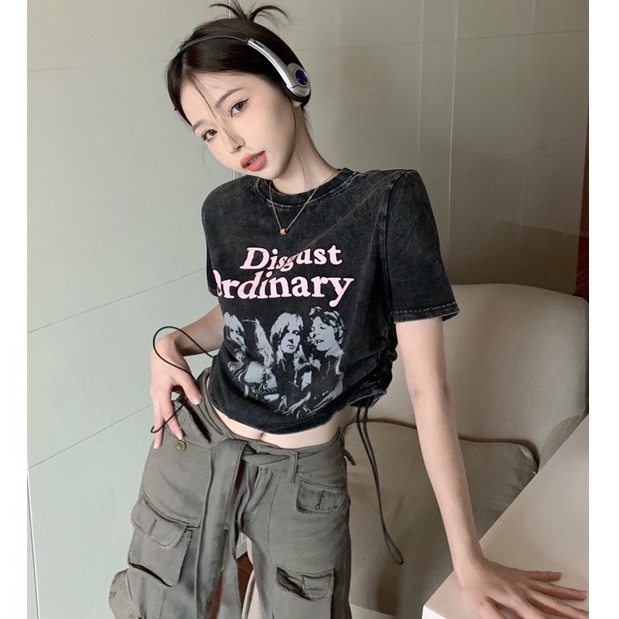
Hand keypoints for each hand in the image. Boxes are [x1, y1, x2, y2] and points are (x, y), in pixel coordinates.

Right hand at [149, 335, 201, 448]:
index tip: (180, 435)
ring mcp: (156, 393)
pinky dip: (163, 414)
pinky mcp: (158, 390)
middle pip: (157, 417)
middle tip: (157, 445)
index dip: (174, 425)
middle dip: (158, 432)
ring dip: (160, 424)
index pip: (168, 413)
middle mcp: (156, 395)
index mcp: (161, 392)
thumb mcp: (183, 374)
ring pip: (157, 412)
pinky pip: (160, 405)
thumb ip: (190, 388)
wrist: (162, 349)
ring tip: (160, 436)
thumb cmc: (171, 360)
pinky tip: (168, 417)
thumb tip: (197, 401)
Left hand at [457, 557, 587, 617]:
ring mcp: (522, 582)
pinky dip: (549, 576)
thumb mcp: (483, 608)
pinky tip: (559, 576)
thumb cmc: (473, 586)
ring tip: (583, 595)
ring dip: (566, 594)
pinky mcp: (517, 574)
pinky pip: (537, 575)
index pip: (541, 618)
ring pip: (549, 589)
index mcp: (517, 602)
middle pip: (552, 604)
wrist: (469, 562)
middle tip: (588, 615)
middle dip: (571, 611)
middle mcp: (524, 592)